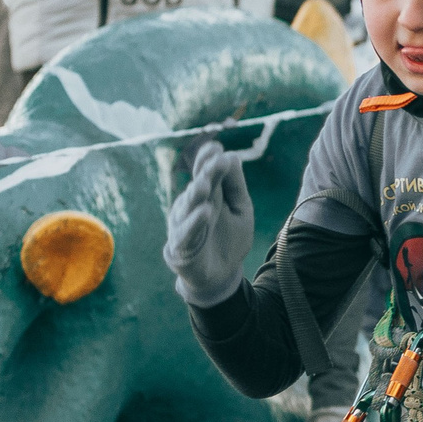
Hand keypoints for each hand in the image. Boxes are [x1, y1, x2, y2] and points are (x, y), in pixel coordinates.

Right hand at [162, 140, 253, 305]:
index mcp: (208, 195)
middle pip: (198, 186)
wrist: (220, 275)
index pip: (206, 173)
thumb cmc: (229, 237)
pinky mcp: (181, 246)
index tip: (215, 146)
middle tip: (215, 160)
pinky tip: (205, 212)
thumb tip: (232, 155)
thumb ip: (235, 185)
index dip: (208, 160)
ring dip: (197, 195)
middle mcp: (192, 206)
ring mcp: (184, 225)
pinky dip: (195, 223)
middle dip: (206, 173)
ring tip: (206, 184)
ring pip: (188, 207)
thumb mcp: (241, 209)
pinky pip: (187, 233)